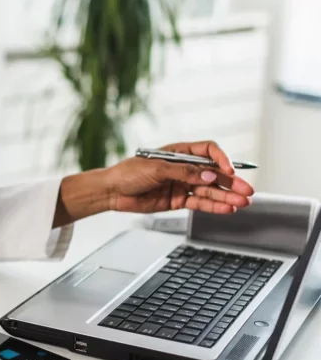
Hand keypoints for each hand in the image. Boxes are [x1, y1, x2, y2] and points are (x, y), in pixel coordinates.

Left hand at [105, 140, 254, 214]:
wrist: (112, 192)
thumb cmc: (128, 173)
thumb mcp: (156, 169)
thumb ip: (184, 172)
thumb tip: (209, 174)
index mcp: (179, 152)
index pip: (208, 151)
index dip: (221, 159)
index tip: (229, 170)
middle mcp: (184, 168)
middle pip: (213, 173)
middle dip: (231, 182)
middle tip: (247, 191)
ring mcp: (182, 184)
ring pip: (209, 190)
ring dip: (226, 196)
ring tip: (242, 203)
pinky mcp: (178, 200)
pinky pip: (200, 203)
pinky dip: (214, 206)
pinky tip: (227, 209)